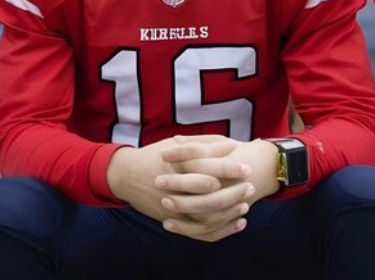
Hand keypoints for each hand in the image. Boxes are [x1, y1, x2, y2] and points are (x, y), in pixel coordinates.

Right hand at [108, 135, 251, 241]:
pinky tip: (236, 222)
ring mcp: (171, 205)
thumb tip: (230, 144)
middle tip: (250, 186)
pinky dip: (220, 228)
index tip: (246, 168)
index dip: (229, 168)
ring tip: (245, 206)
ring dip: (228, 210)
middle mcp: (174, 186)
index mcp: (177, 164)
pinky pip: (198, 230)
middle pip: (209, 191)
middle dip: (232, 189)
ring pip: (205, 213)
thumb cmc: (155, 156)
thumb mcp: (175, 145)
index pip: (208, 166)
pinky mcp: (171, 219)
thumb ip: (203, 144)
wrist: (125, 175)